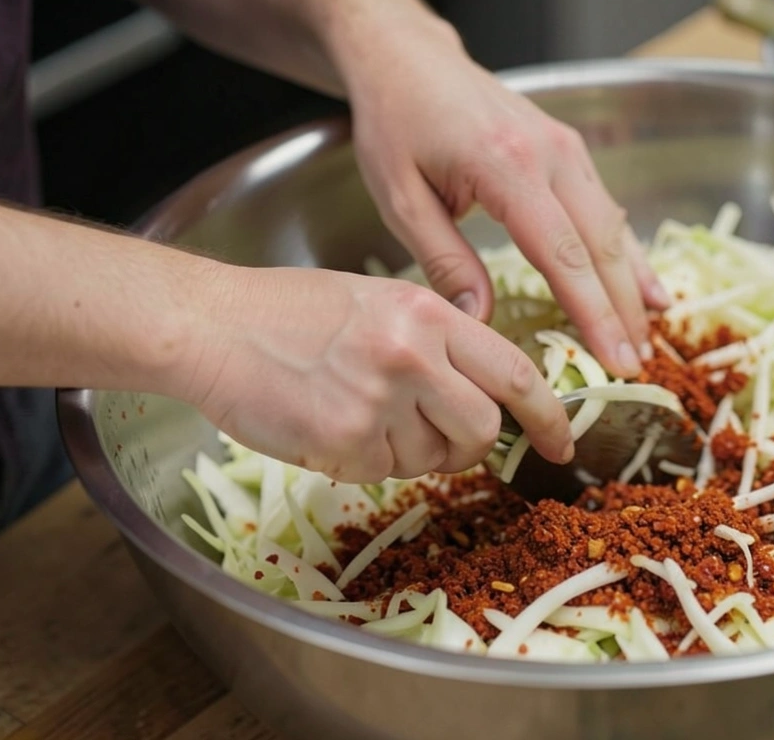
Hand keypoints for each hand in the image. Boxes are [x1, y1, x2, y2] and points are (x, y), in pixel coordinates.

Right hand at [181, 266, 573, 482]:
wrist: (213, 327)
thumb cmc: (289, 312)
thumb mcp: (379, 301)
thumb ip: (437, 341)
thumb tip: (483, 394)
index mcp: (427, 312)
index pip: (514, 371)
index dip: (548, 414)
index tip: (561, 441)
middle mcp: (412, 354)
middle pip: (482, 427)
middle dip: (471, 444)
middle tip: (440, 437)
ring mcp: (378, 400)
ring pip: (433, 456)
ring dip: (409, 451)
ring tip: (360, 411)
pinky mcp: (344, 441)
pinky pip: (384, 472)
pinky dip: (366, 460)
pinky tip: (332, 424)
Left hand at [342, 20, 669, 377]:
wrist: (408, 59)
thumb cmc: (396, 123)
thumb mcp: (400, 198)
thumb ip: (444, 260)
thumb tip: (482, 320)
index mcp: (507, 166)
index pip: (564, 253)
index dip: (594, 312)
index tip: (615, 357)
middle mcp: (550, 153)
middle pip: (602, 243)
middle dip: (623, 309)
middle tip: (637, 364)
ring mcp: (566, 147)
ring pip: (613, 225)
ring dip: (633, 283)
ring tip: (650, 335)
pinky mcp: (569, 149)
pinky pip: (606, 206)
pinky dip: (626, 250)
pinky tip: (642, 285)